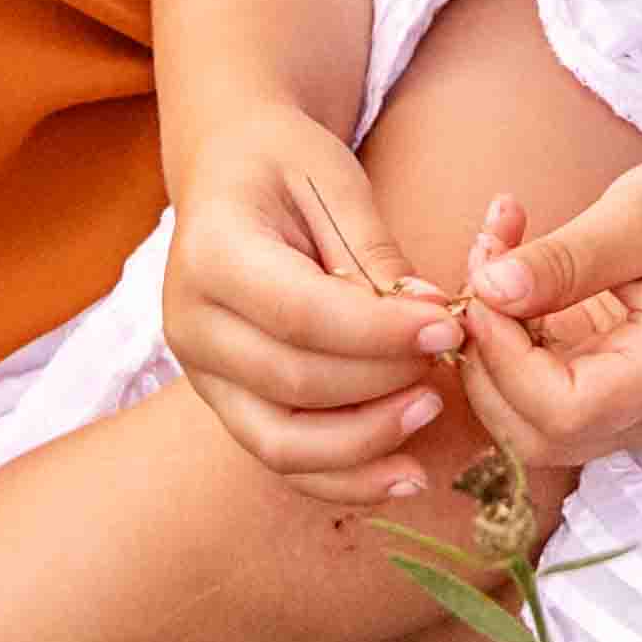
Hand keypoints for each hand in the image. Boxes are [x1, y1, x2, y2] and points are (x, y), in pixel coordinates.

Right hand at [159, 107, 467, 507]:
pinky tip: (403, 473)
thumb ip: (375, 254)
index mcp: (211, 252)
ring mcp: (202, 374)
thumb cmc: (286, 164)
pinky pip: (283, 460)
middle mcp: (192, 324)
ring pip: (283, 443)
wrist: (227, 171)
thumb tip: (431, 321)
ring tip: (431, 407)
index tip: (448, 325)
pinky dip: (345, 477)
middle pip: (295, 383)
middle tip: (449, 354)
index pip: (300, 313)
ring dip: (368, 441)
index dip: (380, 332)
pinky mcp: (226, 404)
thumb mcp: (336, 182)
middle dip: (384, 380)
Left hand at [449, 149, 641, 476]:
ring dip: (487, 336)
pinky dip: (503, 323)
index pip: (561, 411)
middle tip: (484, 257)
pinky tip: (509, 252)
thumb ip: (567, 260)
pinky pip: (530, 377)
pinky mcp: (600, 379)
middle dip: (484, 353)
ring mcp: (622, 402)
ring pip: (518, 411)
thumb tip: (489, 290)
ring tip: (496, 243)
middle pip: (528, 431)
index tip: (486, 282)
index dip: (504, 358)